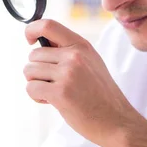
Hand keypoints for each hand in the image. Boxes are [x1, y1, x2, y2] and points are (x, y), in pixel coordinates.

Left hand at [24, 20, 138, 146]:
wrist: (116, 121)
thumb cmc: (101, 96)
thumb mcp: (91, 63)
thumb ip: (69, 51)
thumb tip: (40, 42)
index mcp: (81, 46)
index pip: (48, 25)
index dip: (31, 30)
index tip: (30, 41)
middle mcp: (74, 56)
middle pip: (34, 55)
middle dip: (37, 71)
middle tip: (53, 84)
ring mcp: (67, 73)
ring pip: (29, 71)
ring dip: (36, 84)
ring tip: (54, 93)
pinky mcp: (60, 92)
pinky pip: (31, 87)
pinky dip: (36, 96)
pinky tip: (51, 101)